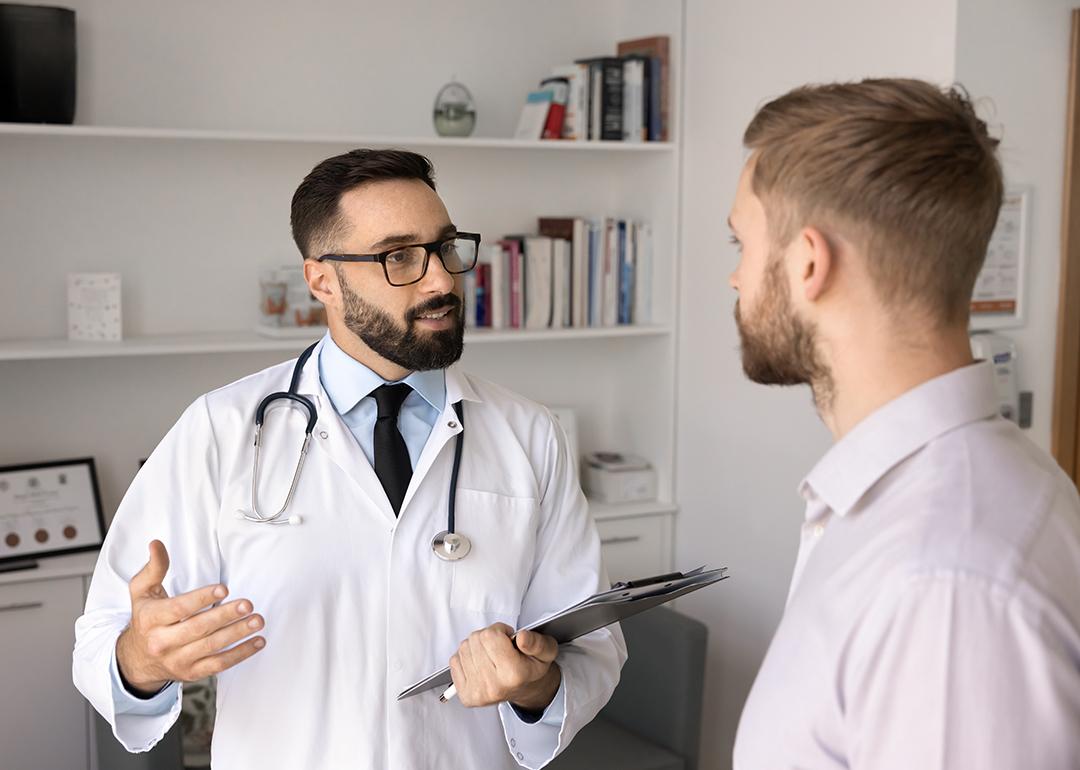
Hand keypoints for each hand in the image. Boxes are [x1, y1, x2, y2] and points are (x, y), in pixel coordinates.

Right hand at [115, 540, 265, 694]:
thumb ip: (153, 568)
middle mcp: (162, 642)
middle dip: (225, 616)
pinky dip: (240, 654)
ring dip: (237, 634)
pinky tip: (258, 642)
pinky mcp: (191, 673)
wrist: (136, 660)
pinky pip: (218, 665)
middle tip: (248, 604)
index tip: (223, 589)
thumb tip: (157, 544)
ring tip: (257, 620)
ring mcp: (177, 660)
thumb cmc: (145, 619)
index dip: (201, 599)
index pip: (179, 609)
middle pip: (198, 629)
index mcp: (151, 619)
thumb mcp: (142, 592)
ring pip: (211, 648)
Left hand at [448, 623, 560, 710]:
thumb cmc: (531, 668)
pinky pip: (454, 661)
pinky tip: (480, 662)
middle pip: (475, 640)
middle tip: (499, 647)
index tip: (507, 638)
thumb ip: (537, 642)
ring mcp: (477, 692)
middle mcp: (493, 686)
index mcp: (513, 674)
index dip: (499, 630)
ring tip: (490, 654)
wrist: (523, 689)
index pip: (490, 636)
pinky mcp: (465, 695)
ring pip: (463, 648)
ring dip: (476, 646)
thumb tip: (522, 637)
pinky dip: (466, 657)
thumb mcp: (546, 651)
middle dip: (487, 637)